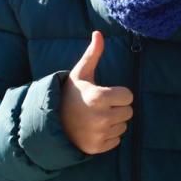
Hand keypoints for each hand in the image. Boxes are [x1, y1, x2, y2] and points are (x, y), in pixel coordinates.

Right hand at [60, 31, 132, 153]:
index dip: (119, 94)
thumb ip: (93, 54)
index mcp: (98, 97)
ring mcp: (98, 134)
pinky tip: (95, 129)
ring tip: (96, 117)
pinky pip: (116, 141)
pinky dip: (109, 136)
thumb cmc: (70, 94)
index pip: (129, 96)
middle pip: (128, 112)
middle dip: (118, 108)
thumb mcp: (80, 73)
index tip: (106, 94)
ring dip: (114, 122)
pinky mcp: (97, 148)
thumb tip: (98, 33)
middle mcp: (100, 117)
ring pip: (123, 127)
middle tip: (102, 106)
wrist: (51, 120)